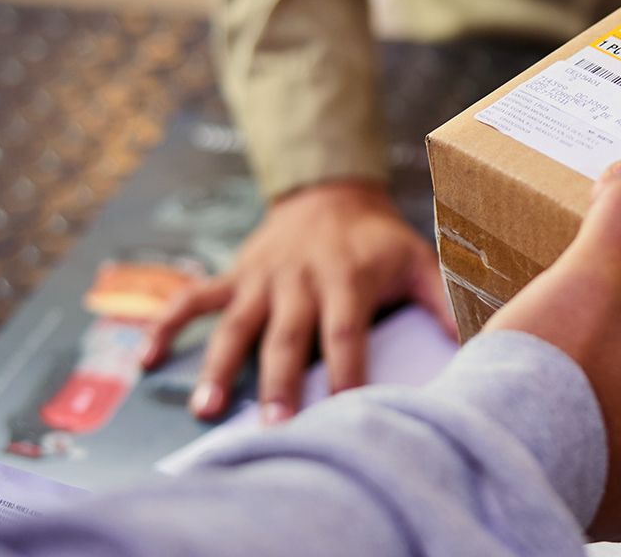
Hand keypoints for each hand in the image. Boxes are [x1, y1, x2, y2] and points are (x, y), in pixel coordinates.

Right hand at [142, 181, 456, 422]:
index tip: (345, 414)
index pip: (345, 333)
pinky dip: (168, 327)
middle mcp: (299, 278)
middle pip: (286, 336)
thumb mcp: (418, 258)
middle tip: (272, 429)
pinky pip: (193, 299)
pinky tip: (146, 362)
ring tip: (205, 410)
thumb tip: (474, 345)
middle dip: (277, 384)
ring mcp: (261, 277)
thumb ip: (441, 300)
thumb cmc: (379, 238)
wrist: (329, 190)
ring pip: (234, 324)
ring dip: (217, 367)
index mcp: (347, 277)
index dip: (345, 374)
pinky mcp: (234, 274)